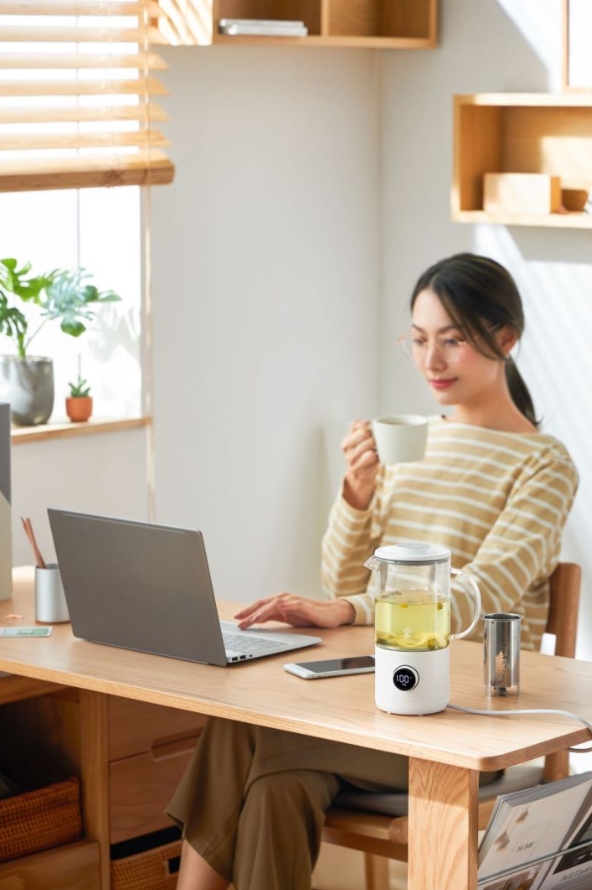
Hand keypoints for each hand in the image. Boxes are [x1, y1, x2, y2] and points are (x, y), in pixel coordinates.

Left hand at [235, 594, 354, 629]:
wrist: (331, 613)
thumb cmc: (310, 616)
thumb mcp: (289, 618)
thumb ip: (275, 617)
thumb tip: (258, 620)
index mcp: (280, 602)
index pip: (261, 606)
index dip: (248, 611)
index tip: (237, 619)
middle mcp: (285, 598)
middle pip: (263, 603)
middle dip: (249, 612)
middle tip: (238, 620)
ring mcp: (293, 600)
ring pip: (273, 604)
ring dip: (261, 612)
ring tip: (251, 620)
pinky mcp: (302, 604)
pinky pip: (288, 605)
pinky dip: (278, 609)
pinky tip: (271, 613)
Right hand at [341, 419, 378, 509]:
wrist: (358, 474)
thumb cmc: (358, 452)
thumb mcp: (354, 437)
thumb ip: (357, 425)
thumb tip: (365, 422)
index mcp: (345, 444)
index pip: (361, 431)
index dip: (369, 430)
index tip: (369, 433)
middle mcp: (348, 456)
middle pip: (369, 441)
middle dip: (374, 441)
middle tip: (374, 443)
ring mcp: (356, 466)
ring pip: (371, 454)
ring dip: (376, 452)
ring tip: (374, 452)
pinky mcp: (365, 474)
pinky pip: (377, 463)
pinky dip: (379, 461)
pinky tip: (375, 461)